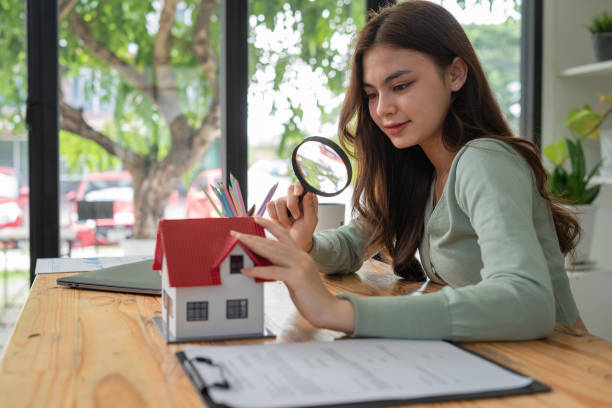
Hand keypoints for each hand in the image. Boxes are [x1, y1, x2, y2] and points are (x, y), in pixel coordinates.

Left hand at [230, 216, 354, 332]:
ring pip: (273, 252)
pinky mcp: (298, 278)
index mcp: (301, 255)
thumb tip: (266, 265)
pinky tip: (247, 270)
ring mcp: (300, 266)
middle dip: (253, 236)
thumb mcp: (297, 278)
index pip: (284, 235)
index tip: (255, 218)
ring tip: (238, 243)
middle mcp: (301, 257)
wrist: (329, 310)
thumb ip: (284, 269)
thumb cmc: (312, 297)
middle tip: (236, 233)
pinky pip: (274, 271)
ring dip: (253, 246)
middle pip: (273, 242)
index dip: (269, 225)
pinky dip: (258, 270)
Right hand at [266, 181, 317, 251]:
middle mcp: (294, 197)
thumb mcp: (311, 222)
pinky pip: (270, 206)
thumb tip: (308, 193)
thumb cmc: (305, 232)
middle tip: (296, 216)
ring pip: (279, 200)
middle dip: (292, 204)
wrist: (293, 243)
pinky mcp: (273, 207)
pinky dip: (275, 216)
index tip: (298, 193)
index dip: (299, 186)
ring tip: (289, 224)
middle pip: (289, 189)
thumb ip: (310, 207)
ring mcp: (283, 202)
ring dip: (284, 216)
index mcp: (306, 198)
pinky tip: (280, 222)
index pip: (302, 184)